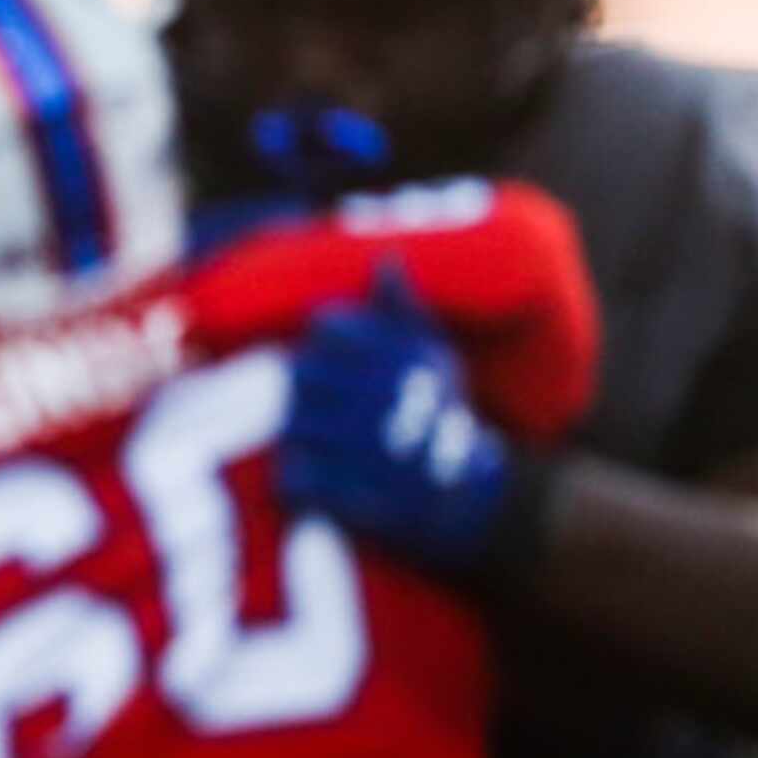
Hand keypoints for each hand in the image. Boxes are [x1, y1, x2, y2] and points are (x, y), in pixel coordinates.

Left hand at [278, 263, 514, 572]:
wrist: (466, 498)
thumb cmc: (438, 415)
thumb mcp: (432, 357)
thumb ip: (402, 309)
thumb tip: (386, 260)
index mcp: (402, 358)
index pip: (324, 327)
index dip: (322, 346)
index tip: (334, 367)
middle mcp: (385, 398)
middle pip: (298, 374)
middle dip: (304, 392)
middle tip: (320, 411)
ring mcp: (366, 448)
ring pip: (290, 424)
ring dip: (298, 434)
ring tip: (320, 445)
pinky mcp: (350, 495)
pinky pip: (291, 476)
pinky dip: (296, 481)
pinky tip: (313, 481)